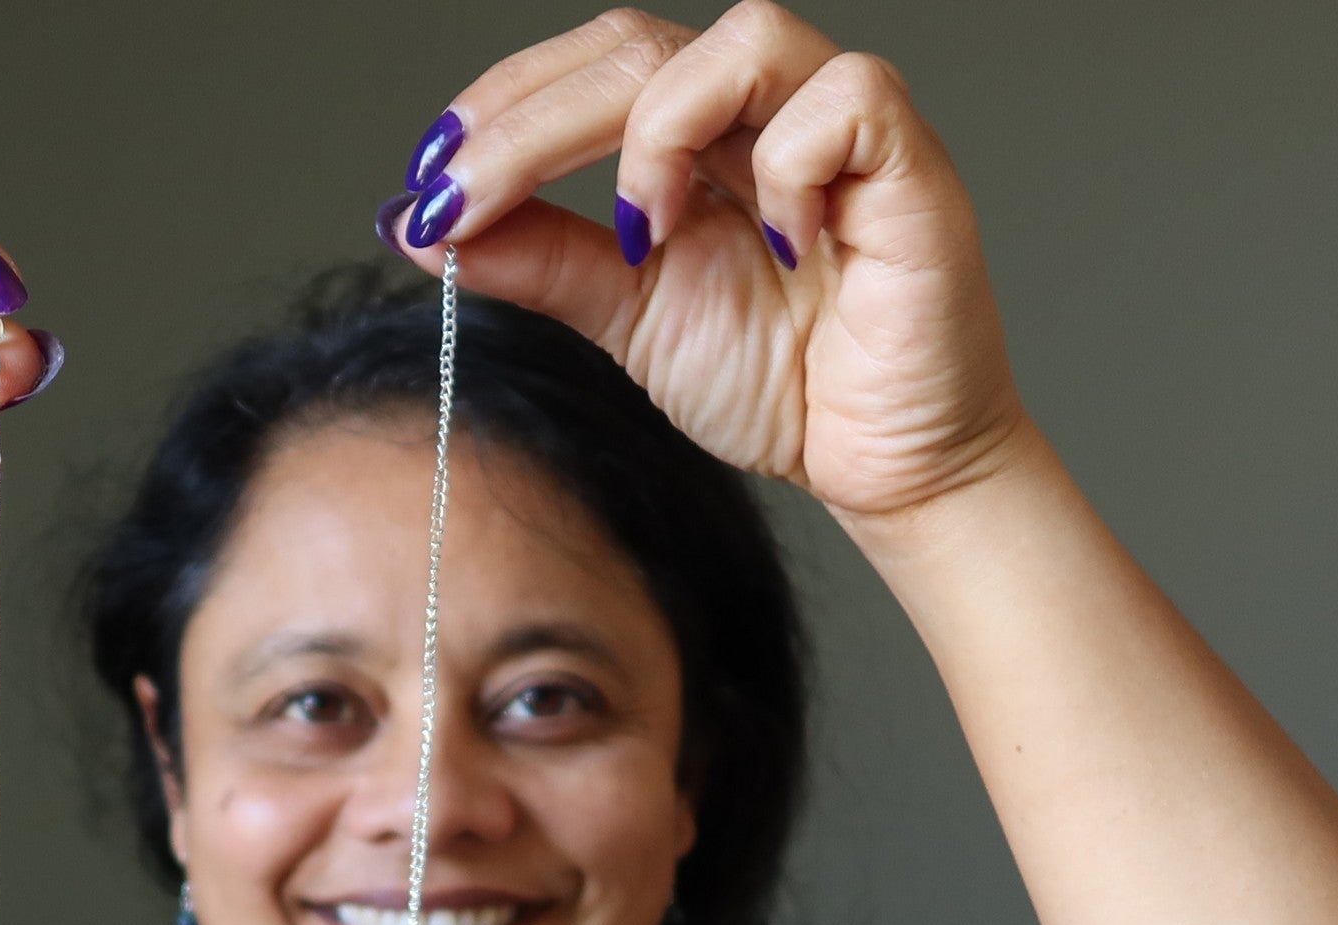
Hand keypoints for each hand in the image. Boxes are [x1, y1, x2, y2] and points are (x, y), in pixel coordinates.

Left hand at [383, 5, 1035, 523]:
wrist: (882, 468)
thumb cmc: (783, 385)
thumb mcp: (630, 319)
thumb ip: (545, 264)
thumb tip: (426, 228)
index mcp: (698, 139)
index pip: (593, 69)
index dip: (506, 108)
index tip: (429, 180)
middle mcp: (764, 113)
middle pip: (639, 47)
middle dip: (532, 121)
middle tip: (461, 196)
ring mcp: (842, 130)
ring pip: (743, 38)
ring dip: (659, 130)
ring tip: (643, 231)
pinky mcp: (911, 167)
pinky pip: (849, 99)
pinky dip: (791, 163)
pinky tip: (778, 243)